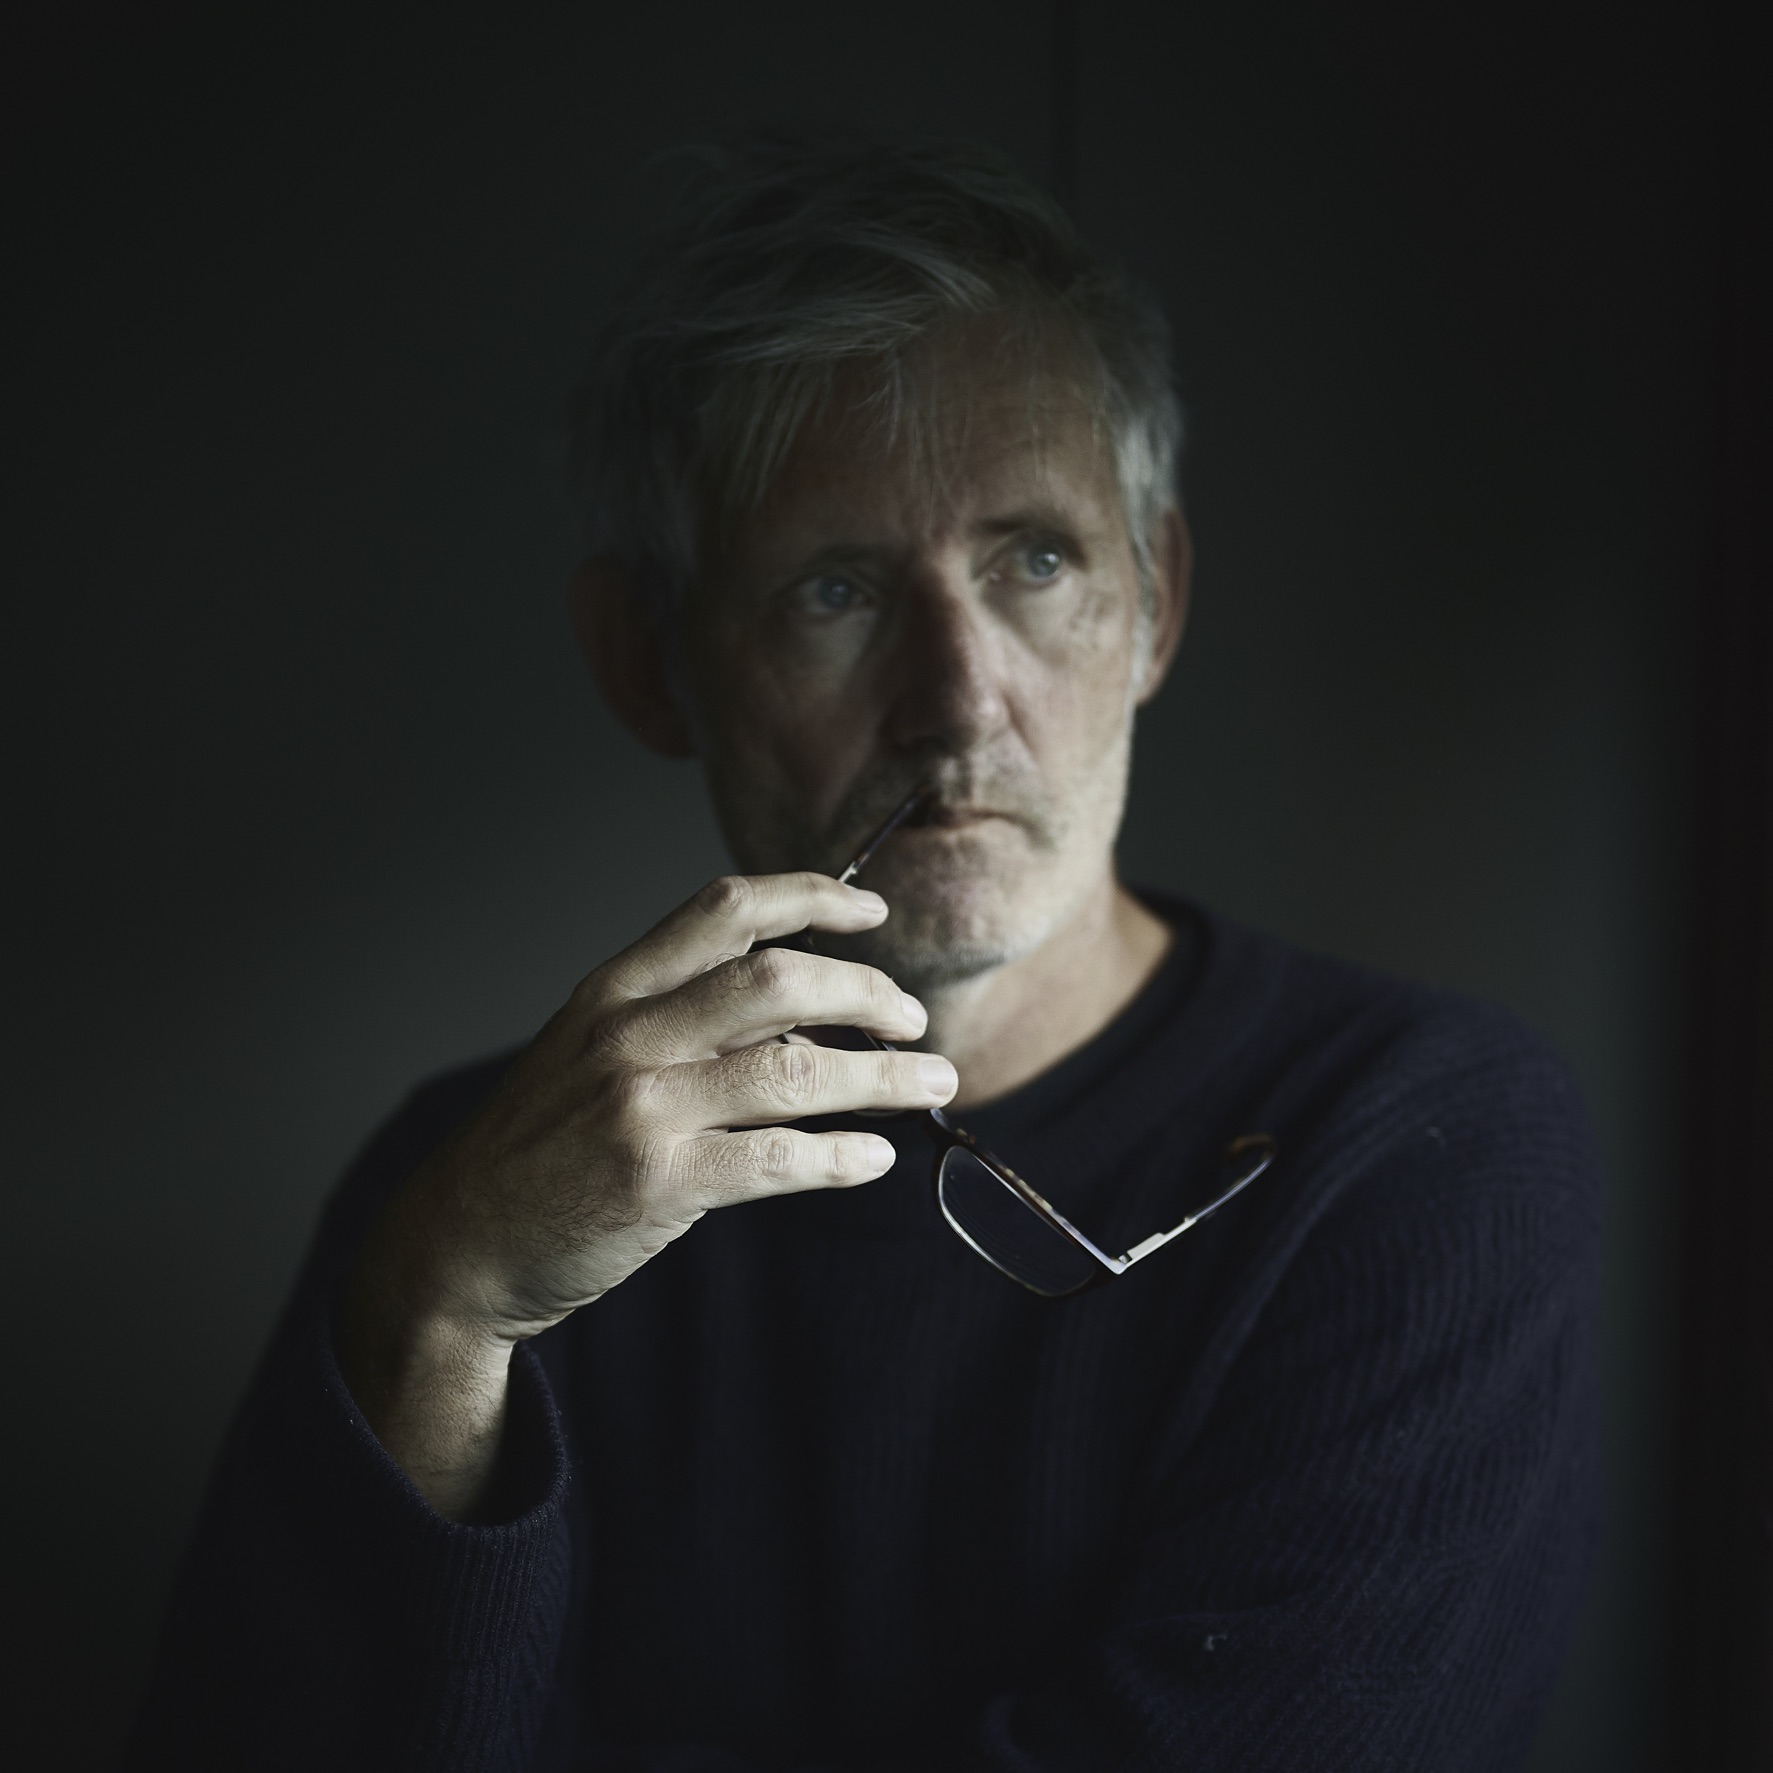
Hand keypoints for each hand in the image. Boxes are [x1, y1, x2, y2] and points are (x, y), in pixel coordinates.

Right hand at [338, 871, 953, 1514]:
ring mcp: (641, 1106)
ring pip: (797, 1071)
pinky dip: (843, 1155)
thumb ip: (684, 1024)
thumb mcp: (590, 1053)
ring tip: (934, 1083)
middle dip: (868, 993)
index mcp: (613, 990)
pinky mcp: (656, 1182)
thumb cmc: (542, 1146)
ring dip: (885, 1078)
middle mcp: (627, 1034)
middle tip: (913, 1019)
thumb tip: (814, 1022)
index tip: (871, 910)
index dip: (812, 897)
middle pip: (779, 980)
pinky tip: (874, 1159)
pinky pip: (780, 1158)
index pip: (725, 910)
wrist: (460, 1242)